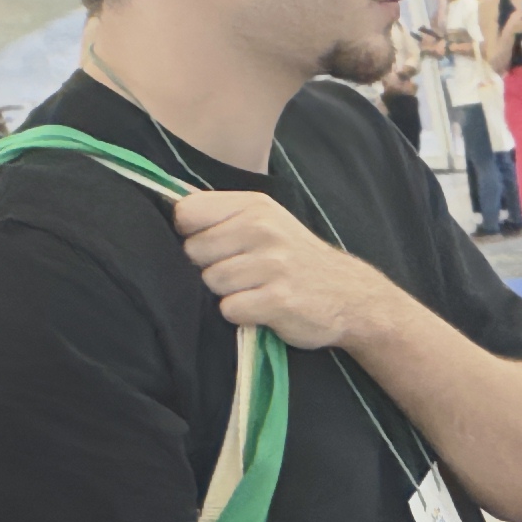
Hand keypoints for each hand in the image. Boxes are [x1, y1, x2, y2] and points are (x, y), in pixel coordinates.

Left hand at [174, 188, 406, 350]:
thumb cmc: (296, 259)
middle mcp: (263, 229)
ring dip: (227, 294)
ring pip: (210, 282)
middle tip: (241, 274)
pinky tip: (262, 308)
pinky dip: (241, 315)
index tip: (212, 246)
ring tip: (255, 290)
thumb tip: (171, 207)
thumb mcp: (267, 220)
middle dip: (209, 267)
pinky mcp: (279, 300)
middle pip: (193, 252)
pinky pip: (230, 309)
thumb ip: (223, 214)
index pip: (186, 213)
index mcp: (254, 206)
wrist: (351, 295)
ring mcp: (273, 264)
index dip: (190, 234)